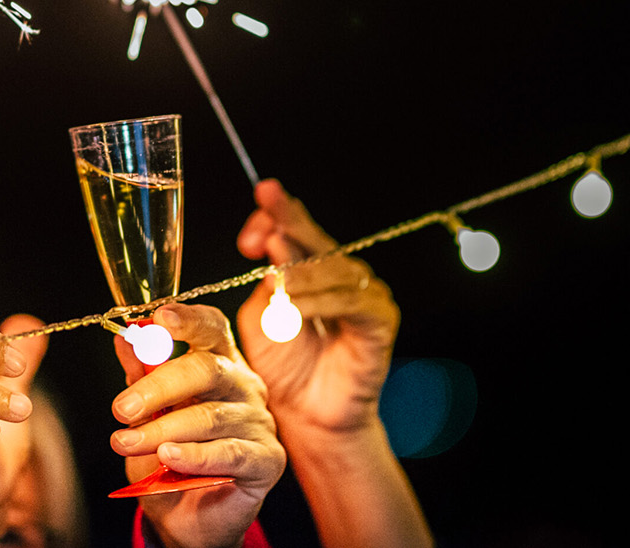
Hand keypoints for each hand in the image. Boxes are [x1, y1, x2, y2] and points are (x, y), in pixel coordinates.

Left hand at [110, 304, 285, 547]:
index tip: (160, 318)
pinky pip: (229, 452)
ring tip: (126, 442)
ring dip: (162, 430)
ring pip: (209, 416)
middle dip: (158, 387)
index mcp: (218, 361)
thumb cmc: (168, 456)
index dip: (188, 320)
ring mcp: (259, 421)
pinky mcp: (267, 458)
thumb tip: (124, 341)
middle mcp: (243, 384)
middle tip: (122, 408)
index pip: (210, 328)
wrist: (186, 516)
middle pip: (205, 370)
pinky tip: (169, 457)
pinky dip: (194, 455)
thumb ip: (140, 376)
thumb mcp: (146, 414)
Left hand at [235, 179, 398, 432]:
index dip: (274, 217)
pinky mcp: (380, 321)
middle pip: (316, 238)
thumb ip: (265, 279)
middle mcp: (341, 274)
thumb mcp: (261, 315)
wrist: (304, 415)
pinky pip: (352, 302)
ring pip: (334, 269)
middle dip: (288, 222)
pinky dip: (322, 302)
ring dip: (301, 273)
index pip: (294, 228)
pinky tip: (297, 306)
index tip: (249, 222)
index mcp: (309, 267)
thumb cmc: (282, 365)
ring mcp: (364, 294)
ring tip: (275, 282)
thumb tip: (268, 240)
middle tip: (265, 213)